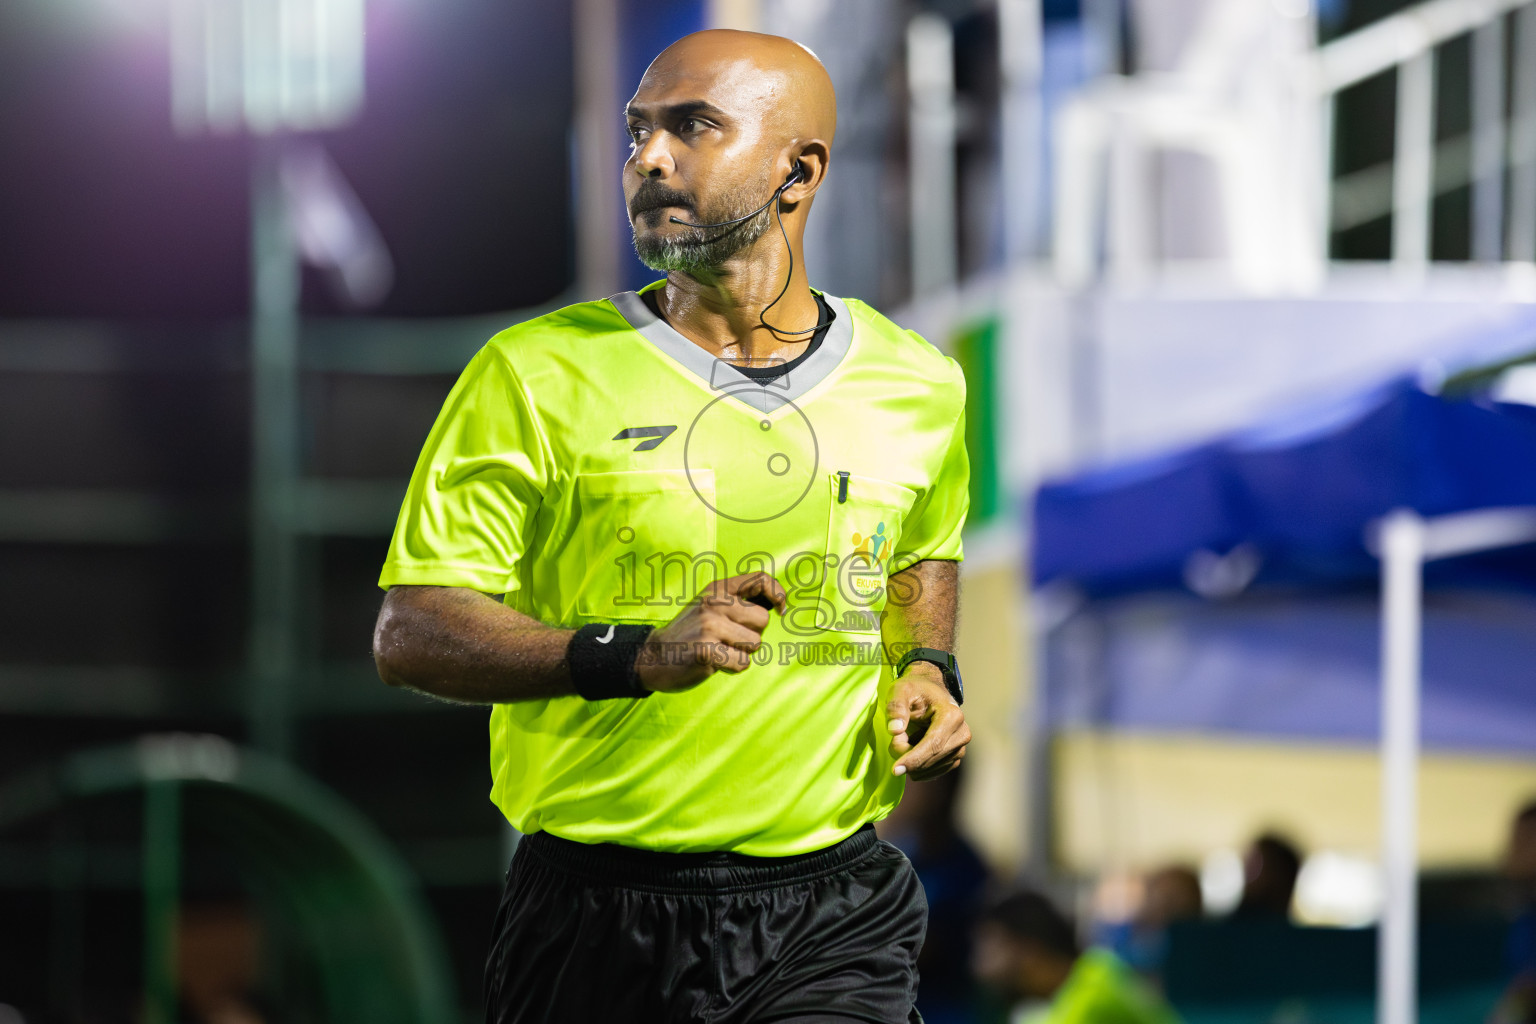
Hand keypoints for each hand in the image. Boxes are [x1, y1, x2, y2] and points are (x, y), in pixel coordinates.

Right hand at [635, 572, 786, 693]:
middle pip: (762, 621)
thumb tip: (776, 606)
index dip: (777, 594)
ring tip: (718, 651)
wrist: (652, 657)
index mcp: (717, 589)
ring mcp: (710, 625)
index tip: (780, 610)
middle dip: (751, 635)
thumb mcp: (708, 606)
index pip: (760, 579)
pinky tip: (713, 663)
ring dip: (741, 653)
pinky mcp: (706, 650)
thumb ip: (737, 601)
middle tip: (727, 640)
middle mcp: (714, 603)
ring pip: (754, 644)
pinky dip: (732, 668)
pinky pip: (742, 663)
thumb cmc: (689, 634)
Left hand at [886, 663, 969, 779]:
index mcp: (952, 715)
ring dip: (911, 759)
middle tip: (895, 738)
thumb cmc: (915, 689)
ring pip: (929, 768)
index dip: (914, 759)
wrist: (930, 691)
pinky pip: (931, 772)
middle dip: (906, 755)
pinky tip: (912, 748)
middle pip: (930, 758)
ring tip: (905, 738)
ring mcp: (960, 748)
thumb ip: (896, 707)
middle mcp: (962, 733)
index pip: (933, 744)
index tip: (896, 770)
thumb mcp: (901, 690)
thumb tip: (895, 730)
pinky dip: (917, 765)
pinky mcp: (955, 758)